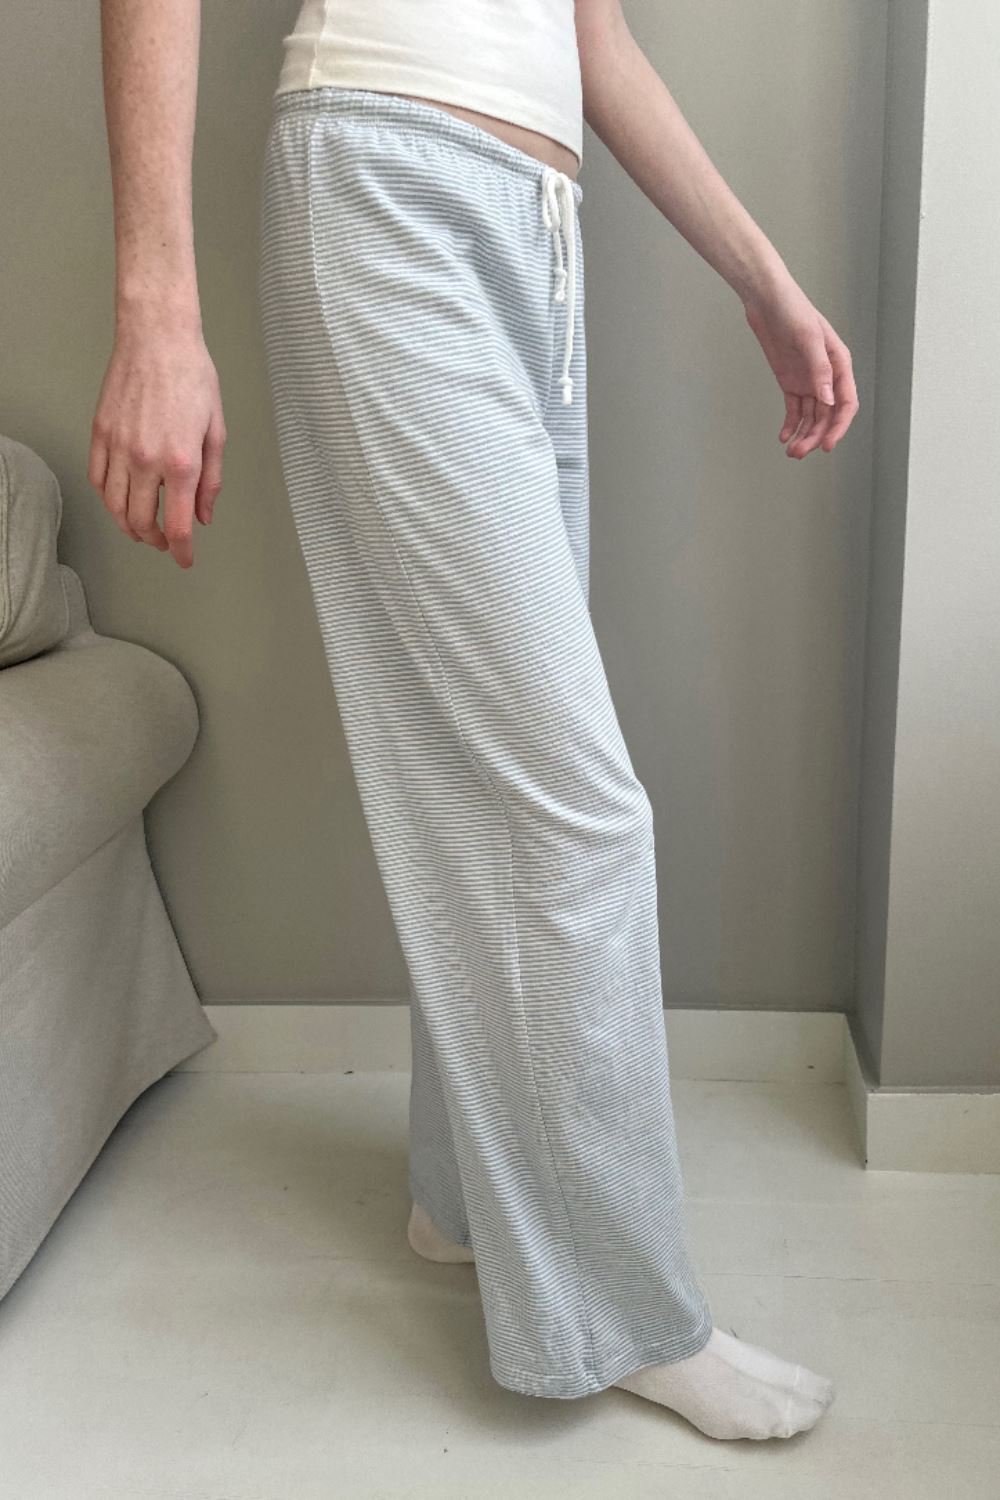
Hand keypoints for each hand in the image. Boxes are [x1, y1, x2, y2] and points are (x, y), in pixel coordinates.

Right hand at [89, 313, 226, 568]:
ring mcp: (119, 447)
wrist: (157, 338)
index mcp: (181, 462)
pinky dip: (109, 498)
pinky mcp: (100, 434)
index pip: (179, 525)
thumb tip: (204, 515)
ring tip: (143, 528)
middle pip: (142, 522)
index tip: (184, 559)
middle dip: (156, 541)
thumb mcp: (216, 431)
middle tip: (166, 542)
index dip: (182, 550)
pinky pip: (99, 479)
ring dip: (129, 526)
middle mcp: (146, 460)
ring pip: (115, 506)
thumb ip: (211, 479)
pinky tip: (121, 500)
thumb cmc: (192, 376)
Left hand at [743, 279, 858, 457]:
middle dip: (815, 436)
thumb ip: (820, 370)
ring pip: (811, 415)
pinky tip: (784, 437)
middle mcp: (827, 375)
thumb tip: (829, 401)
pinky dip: (790, 425)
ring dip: (803, 434)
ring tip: (791, 452)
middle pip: (827, 414)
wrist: (766, 299)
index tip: (827, 446)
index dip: (839, 427)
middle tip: (799, 453)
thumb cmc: (792, 310)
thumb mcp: (808, 338)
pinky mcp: (790, 381)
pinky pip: (794, 409)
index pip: (846, 403)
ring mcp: (808, 379)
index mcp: (839, 363)